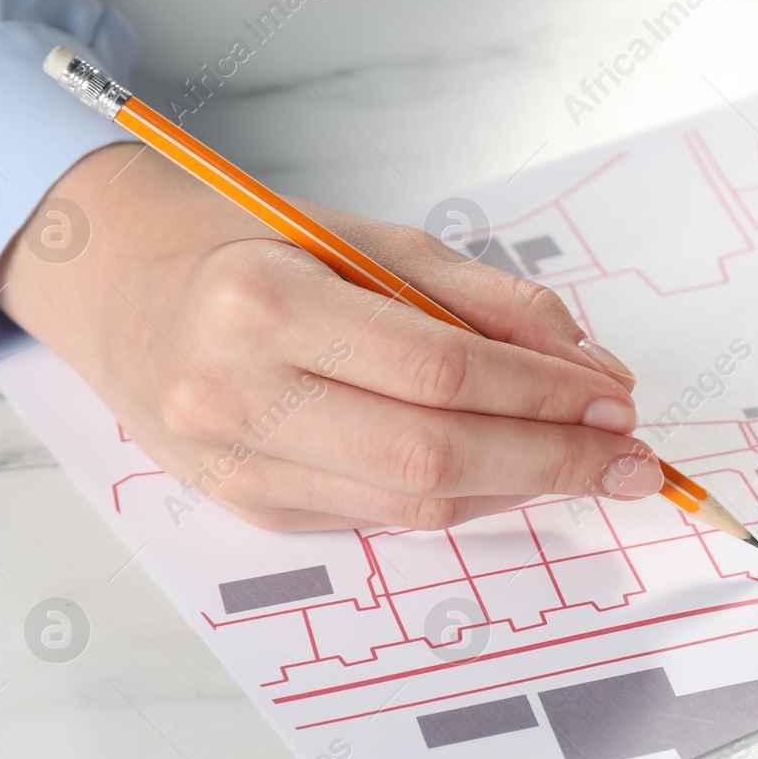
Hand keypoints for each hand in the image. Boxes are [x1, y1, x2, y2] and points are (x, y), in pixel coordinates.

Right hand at [0, 143, 660, 530]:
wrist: (126, 293)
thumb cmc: (255, 249)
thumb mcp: (370, 240)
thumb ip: (484, 299)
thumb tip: (590, 364)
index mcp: (261, 305)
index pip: (440, 370)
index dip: (544, 392)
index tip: (618, 398)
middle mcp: (235, 398)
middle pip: (434, 457)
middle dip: (552, 461)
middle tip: (631, 456)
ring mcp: (236, 468)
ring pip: (414, 505)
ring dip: (520, 488)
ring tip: (587, 463)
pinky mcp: (249, 510)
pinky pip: (383, 518)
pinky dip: (464, 498)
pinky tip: (510, 472)